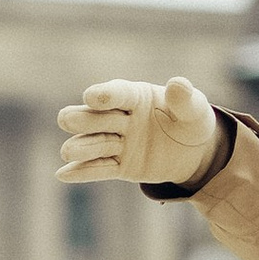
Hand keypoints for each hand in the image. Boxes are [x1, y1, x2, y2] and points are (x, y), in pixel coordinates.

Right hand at [56, 76, 219, 190]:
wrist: (194, 151)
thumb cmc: (191, 121)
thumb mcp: (195, 110)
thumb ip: (185, 100)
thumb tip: (177, 84)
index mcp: (137, 96)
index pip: (118, 93)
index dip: (105, 94)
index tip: (91, 97)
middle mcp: (121, 118)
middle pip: (97, 118)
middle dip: (84, 119)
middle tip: (67, 120)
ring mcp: (118, 142)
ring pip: (94, 144)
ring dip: (81, 147)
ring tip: (67, 152)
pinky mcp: (120, 166)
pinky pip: (100, 169)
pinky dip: (83, 172)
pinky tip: (63, 175)